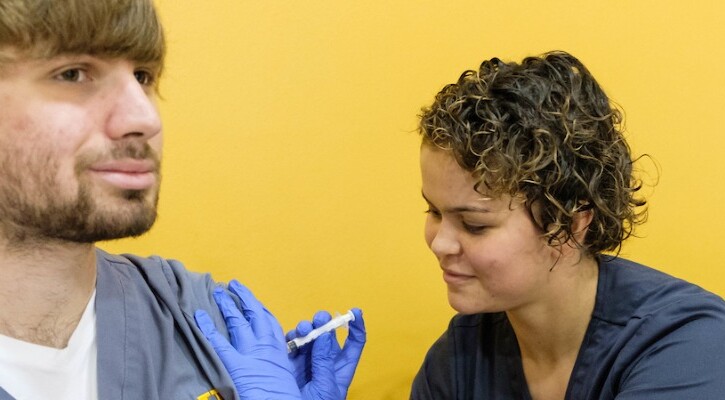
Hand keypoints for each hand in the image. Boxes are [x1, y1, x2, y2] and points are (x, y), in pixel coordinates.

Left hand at [194, 280, 300, 399]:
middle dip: (244, 298)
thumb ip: (278, 366)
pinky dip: (207, 327)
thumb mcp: (287, 379)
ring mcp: (250, 355)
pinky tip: (198, 316)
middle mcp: (267, 348)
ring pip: (238, 323)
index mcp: (281, 353)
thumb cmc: (285, 399)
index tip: (254, 301)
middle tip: (233, 285)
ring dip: (227, 306)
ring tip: (218, 292)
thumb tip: (272, 359)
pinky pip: (218, 342)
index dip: (261, 310)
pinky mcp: (234, 365)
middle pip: (255, 316)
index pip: (271, 324)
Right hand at [287, 308, 365, 398]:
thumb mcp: (325, 388)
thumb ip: (324, 362)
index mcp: (340, 370)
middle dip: (326, 323)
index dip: (356, 327)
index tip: (355, 312)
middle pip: (328, 336)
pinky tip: (290, 337)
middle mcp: (324, 363)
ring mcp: (306, 363)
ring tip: (303, 328)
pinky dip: (290, 338)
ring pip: (309, 337)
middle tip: (320, 319)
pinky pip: (291, 345)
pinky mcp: (289, 364)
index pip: (354, 344)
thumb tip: (326, 336)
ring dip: (307, 328)